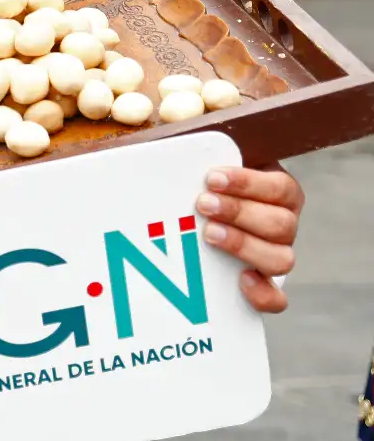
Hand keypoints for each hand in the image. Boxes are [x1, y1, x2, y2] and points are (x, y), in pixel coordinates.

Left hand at [195, 164, 302, 312]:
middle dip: (240, 212)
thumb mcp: (201, 160)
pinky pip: (276, 298)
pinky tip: (241, 280)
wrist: (190, 219)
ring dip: (245, 245)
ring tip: (208, 233)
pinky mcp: (263, 285)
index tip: (212, 178)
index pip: (280, 188)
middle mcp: (282, 224)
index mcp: (278, 192)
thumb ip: (194, 152)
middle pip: (282, 224)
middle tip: (202, 204)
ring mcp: (274, 255)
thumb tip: (158, 141)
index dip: (250, 183)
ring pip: (282, 258)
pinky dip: (264, 294)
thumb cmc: (196, 182)